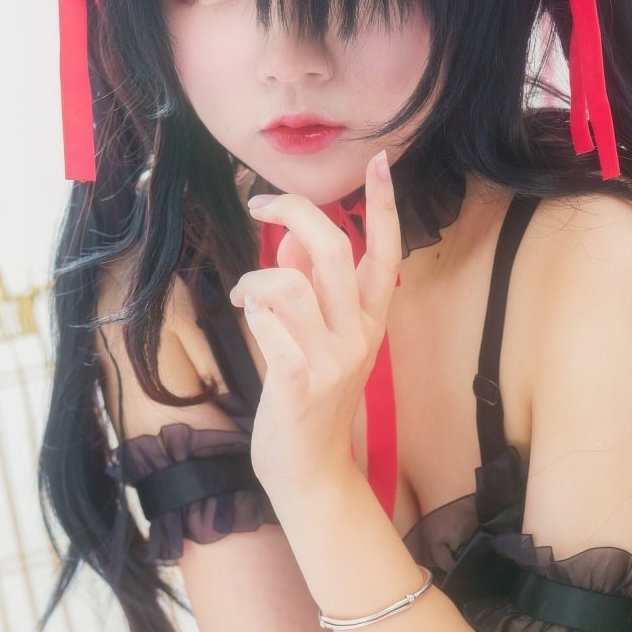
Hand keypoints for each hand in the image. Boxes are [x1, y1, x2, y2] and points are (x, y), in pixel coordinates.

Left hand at [230, 150, 401, 495]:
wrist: (311, 470)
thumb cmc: (311, 398)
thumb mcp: (321, 337)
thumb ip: (312, 283)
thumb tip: (296, 234)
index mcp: (370, 318)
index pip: (386, 250)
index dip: (383, 204)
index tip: (380, 161)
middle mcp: (359, 334)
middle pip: (332, 248)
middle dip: (292, 211)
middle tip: (258, 205)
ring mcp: (332, 359)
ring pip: (292, 282)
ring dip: (257, 275)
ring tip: (244, 293)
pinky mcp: (300, 382)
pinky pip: (270, 324)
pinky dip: (252, 308)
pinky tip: (245, 316)